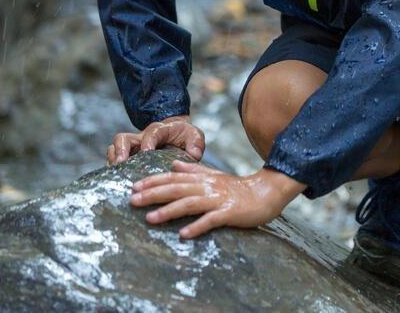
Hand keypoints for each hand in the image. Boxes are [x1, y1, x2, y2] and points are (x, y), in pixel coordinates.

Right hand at [106, 115, 204, 165]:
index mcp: (160, 130)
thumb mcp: (195, 137)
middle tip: (120, 163)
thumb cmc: (185, 137)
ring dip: (113, 160)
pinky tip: (116, 181)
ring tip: (115, 173)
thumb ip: (196, 144)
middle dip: (121, 150)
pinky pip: (115, 160)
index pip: (152, 132)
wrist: (177, 135)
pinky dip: (114, 169)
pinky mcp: (129, 158)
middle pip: (124, 138)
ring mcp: (133, 148)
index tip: (146, 151)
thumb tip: (193, 155)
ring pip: (115, 148)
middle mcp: (142, 138)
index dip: (148, 141)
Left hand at [129, 160, 306, 237]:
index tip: (134, 187)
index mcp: (203, 178)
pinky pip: (211, 220)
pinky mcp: (229, 212)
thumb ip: (194, 170)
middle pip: (177, 189)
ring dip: (169, 211)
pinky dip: (197, 226)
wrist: (266, 192)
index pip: (174, 178)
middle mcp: (208, 186)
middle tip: (133, 201)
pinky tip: (183, 234)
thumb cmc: (238, 187)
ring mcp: (218, 199)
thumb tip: (173, 165)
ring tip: (150, 219)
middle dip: (154, 194)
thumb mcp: (215, 175)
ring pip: (190, 203)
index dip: (153, 181)